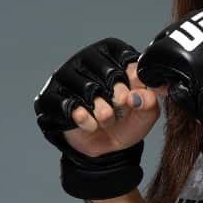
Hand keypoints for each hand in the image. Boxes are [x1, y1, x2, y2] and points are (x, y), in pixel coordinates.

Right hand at [33, 38, 162, 198]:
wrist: (106, 147)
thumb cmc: (127, 120)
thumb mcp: (147, 112)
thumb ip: (150, 100)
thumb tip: (138, 96)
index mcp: (111, 55)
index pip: (124, 56)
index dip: (134, 78)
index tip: (136, 95)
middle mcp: (86, 60)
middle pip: (108, 73)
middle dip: (120, 98)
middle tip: (122, 107)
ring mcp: (66, 77)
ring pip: (88, 90)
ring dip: (104, 112)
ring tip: (107, 119)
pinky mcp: (52, 97)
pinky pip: (70, 106)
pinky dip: (86, 120)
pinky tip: (91, 125)